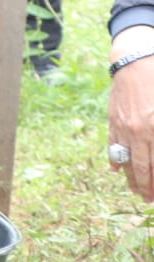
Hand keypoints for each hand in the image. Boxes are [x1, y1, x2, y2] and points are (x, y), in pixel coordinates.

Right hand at [109, 27, 153, 200]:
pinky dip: (116, 160)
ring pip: (127, 160)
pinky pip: (113, 146)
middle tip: (148, 200)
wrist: (135, 60)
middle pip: (144, 167)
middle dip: (147, 187)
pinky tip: (118, 171)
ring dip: (132, 178)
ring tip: (136, 191)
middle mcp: (140, 131)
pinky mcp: (113, 121)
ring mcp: (124, 127)